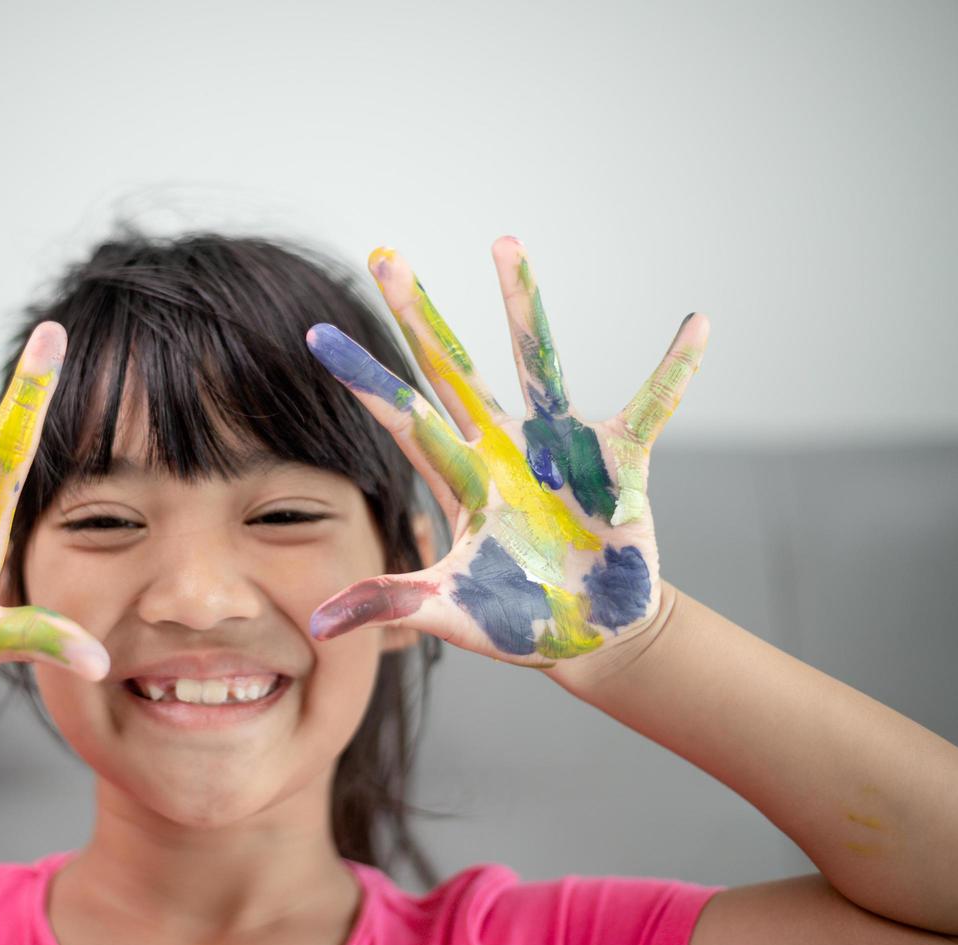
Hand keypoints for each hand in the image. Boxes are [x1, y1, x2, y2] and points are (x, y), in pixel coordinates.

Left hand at [305, 238, 707, 666]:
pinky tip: (697, 325)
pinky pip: (651, 407)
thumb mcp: (449, 612)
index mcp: (458, 479)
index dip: (362, 377)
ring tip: (504, 241)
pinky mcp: (617, 461)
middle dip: (420, 316)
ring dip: (521, 304)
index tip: (316, 333)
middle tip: (385, 256)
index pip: (400, 416)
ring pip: (536, 360)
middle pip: (451, 369)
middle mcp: (500, 448)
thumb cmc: (514, 621)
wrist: (589, 634)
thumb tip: (318, 622)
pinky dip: (674, 372)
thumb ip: (392, 602)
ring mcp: (557, 448)